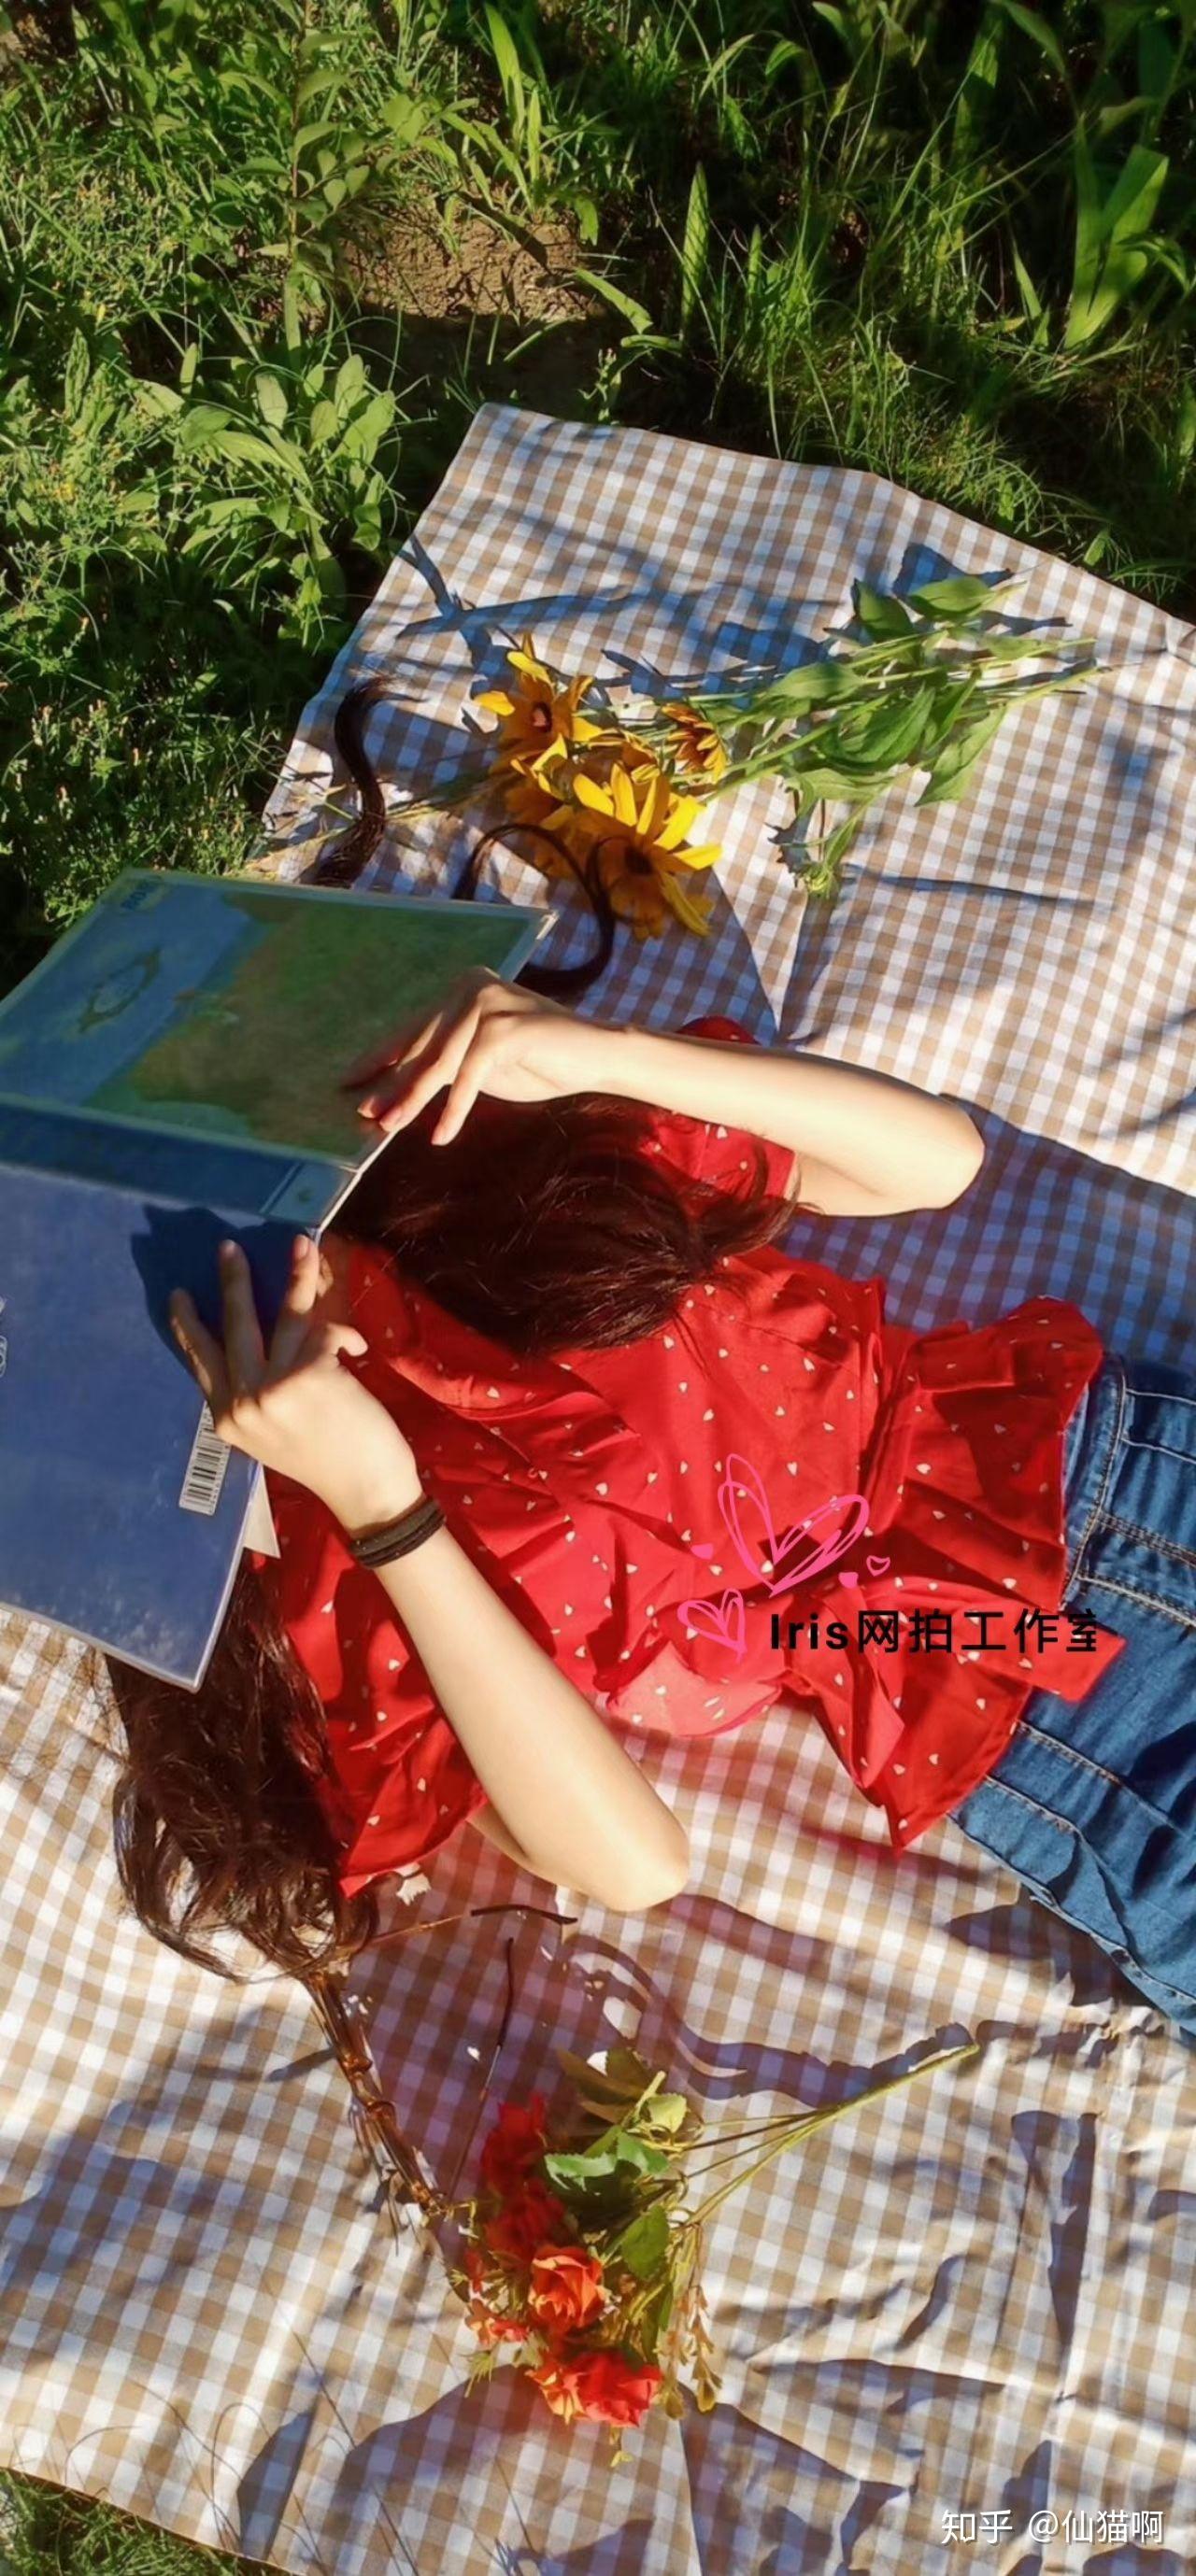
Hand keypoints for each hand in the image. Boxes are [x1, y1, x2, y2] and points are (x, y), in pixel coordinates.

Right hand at [168, 1236, 423, 1536]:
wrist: (365, 1494)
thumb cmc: (326, 1463)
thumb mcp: (273, 1435)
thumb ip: (259, 1396)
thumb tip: (267, 1342)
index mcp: (228, 1420)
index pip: (200, 1362)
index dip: (189, 1327)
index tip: (178, 1297)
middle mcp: (242, 1403)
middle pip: (233, 1327)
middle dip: (232, 1282)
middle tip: (227, 1247)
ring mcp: (272, 1388)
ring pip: (282, 1315)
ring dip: (295, 1275)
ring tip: (300, 1245)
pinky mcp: (308, 1374)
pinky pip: (324, 1331)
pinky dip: (342, 1334)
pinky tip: (355, 1347)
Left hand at [338, 965, 620, 1142]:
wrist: (596, 1058)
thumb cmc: (540, 1062)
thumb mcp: (479, 1065)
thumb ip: (443, 1066)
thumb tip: (392, 1093)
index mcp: (462, 988)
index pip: (414, 1029)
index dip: (380, 1058)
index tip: (348, 1082)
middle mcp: (471, 987)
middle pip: (422, 1046)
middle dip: (391, 1084)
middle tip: (364, 1114)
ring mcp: (488, 1003)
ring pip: (439, 1062)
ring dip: (413, 1099)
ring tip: (389, 1128)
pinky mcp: (504, 1027)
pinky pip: (468, 1075)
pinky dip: (454, 1108)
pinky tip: (441, 1135)